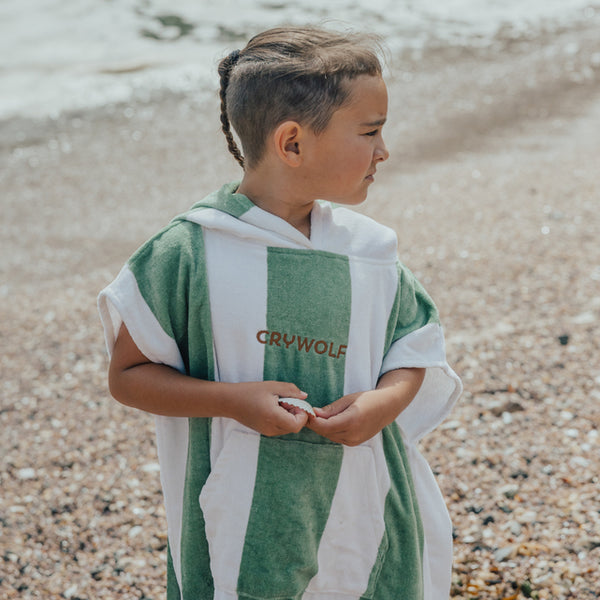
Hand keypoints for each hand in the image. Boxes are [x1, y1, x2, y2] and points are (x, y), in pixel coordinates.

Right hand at [227, 381, 309, 436]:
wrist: (229, 401)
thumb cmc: (249, 392)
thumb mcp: (272, 386)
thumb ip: (291, 390)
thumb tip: (305, 396)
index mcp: (273, 417)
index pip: (298, 424)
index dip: (302, 414)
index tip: (296, 401)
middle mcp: (271, 428)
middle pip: (294, 427)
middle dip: (296, 414)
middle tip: (287, 400)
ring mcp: (267, 432)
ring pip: (288, 428)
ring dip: (289, 416)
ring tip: (279, 403)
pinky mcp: (264, 431)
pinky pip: (280, 427)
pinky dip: (282, 418)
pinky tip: (273, 407)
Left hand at [306, 368, 425, 445]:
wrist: (387, 407)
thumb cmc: (368, 399)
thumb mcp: (348, 399)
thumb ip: (331, 409)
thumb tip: (314, 413)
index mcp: (351, 421)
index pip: (324, 426)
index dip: (312, 421)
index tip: (304, 412)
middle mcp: (353, 434)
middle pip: (325, 432)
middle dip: (314, 424)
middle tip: (305, 413)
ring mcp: (355, 441)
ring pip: (330, 436)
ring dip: (321, 427)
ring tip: (315, 416)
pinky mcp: (355, 443)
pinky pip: (337, 437)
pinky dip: (330, 430)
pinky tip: (327, 422)